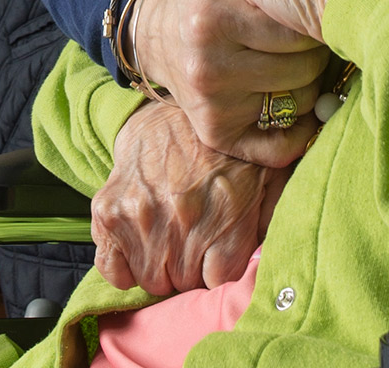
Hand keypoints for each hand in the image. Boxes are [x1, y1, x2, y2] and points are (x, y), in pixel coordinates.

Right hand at [92, 100, 286, 296]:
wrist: (170, 106)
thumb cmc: (223, 148)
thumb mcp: (268, 176)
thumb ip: (274, 218)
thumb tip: (278, 256)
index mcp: (227, 215)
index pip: (218, 281)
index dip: (216, 273)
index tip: (214, 260)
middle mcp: (183, 218)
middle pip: (182, 282)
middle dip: (187, 270)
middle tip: (189, 245)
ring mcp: (142, 216)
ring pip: (149, 279)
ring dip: (158, 266)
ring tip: (166, 241)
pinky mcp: (110, 210)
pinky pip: (110, 268)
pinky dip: (121, 267)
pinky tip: (136, 247)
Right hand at [126, 0, 330, 164]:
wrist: (160, 30)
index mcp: (208, 17)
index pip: (292, 27)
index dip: (311, 16)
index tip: (309, 6)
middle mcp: (206, 67)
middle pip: (301, 67)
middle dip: (315, 48)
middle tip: (309, 34)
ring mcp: (211, 106)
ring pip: (298, 101)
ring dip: (310, 82)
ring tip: (298, 59)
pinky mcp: (217, 134)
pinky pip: (280, 146)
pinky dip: (298, 128)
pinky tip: (295, 102)